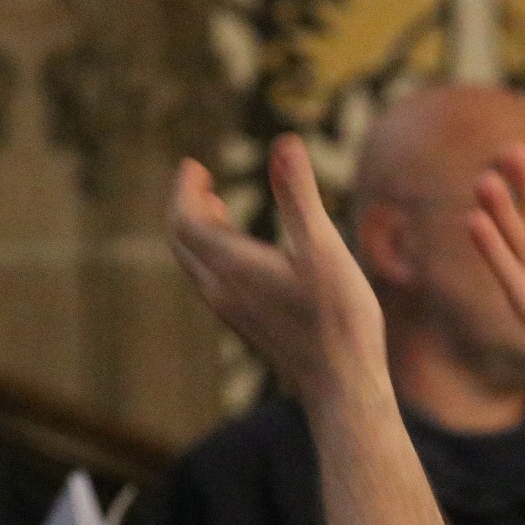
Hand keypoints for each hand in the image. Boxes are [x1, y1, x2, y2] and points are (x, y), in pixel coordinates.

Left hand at [167, 135, 387, 399]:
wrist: (341, 383)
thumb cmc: (338, 317)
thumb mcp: (324, 247)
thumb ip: (299, 195)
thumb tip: (285, 141)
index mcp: (233, 267)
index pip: (184, 220)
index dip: (185, 189)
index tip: (194, 165)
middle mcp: (222, 290)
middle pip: (183, 241)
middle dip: (187, 206)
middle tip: (201, 179)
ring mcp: (232, 311)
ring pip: (196, 264)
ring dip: (199, 231)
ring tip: (219, 208)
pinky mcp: (248, 325)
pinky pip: (213, 281)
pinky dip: (215, 255)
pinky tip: (245, 255)